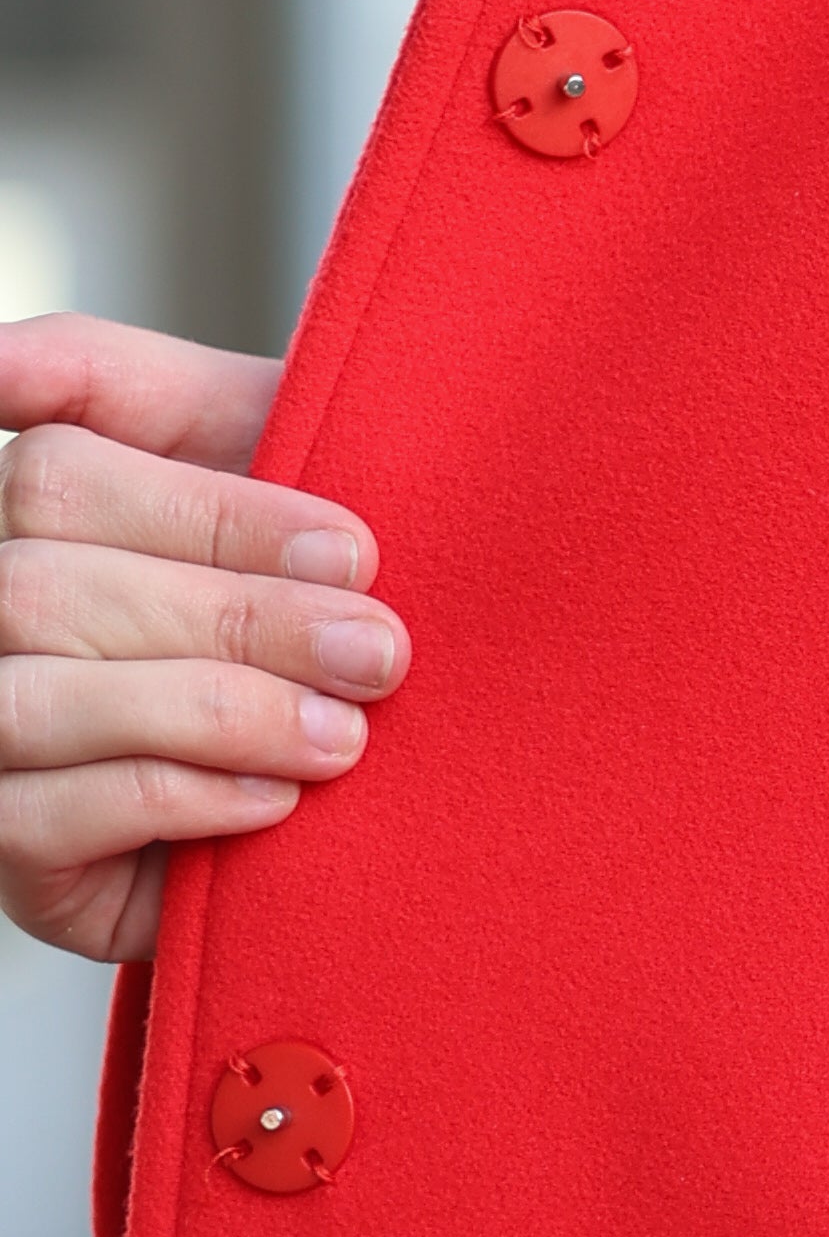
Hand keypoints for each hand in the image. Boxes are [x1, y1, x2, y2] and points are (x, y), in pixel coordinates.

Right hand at [0, 317, 407, 968]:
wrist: (382, 739)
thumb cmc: (313, 575)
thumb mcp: (253, 448)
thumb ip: (133, 385)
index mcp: (39, 504)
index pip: (61, 475)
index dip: (213, 515)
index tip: (354, 549)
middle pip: (44, 588)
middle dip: (237, 620)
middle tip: (378, 652)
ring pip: (32, 703)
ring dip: (211, 714)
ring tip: (341, 735)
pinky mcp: (9, 852)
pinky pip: (44, 819)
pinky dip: (176, 798)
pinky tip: (276, 799)